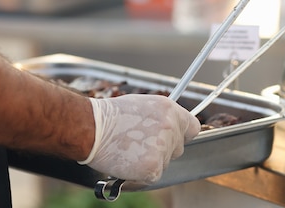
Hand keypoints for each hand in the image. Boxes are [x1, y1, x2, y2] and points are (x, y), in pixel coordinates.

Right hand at [79, 94, 200, 184]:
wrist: (91, 127)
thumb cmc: (110, 116)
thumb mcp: (143, 105)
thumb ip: (162, 116)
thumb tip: (171, 126)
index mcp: (170, 110)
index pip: (192, 127)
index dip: (182, 134)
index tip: (172, 138)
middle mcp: (171, 127)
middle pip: (178, 148)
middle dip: (163, 150)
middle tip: (139, 145)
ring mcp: (163, 147)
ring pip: (165, 163)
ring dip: (150, 161)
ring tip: (129, 150)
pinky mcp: (153, 166)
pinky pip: (153, 175)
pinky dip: (140, 174)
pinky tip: (127, 161)